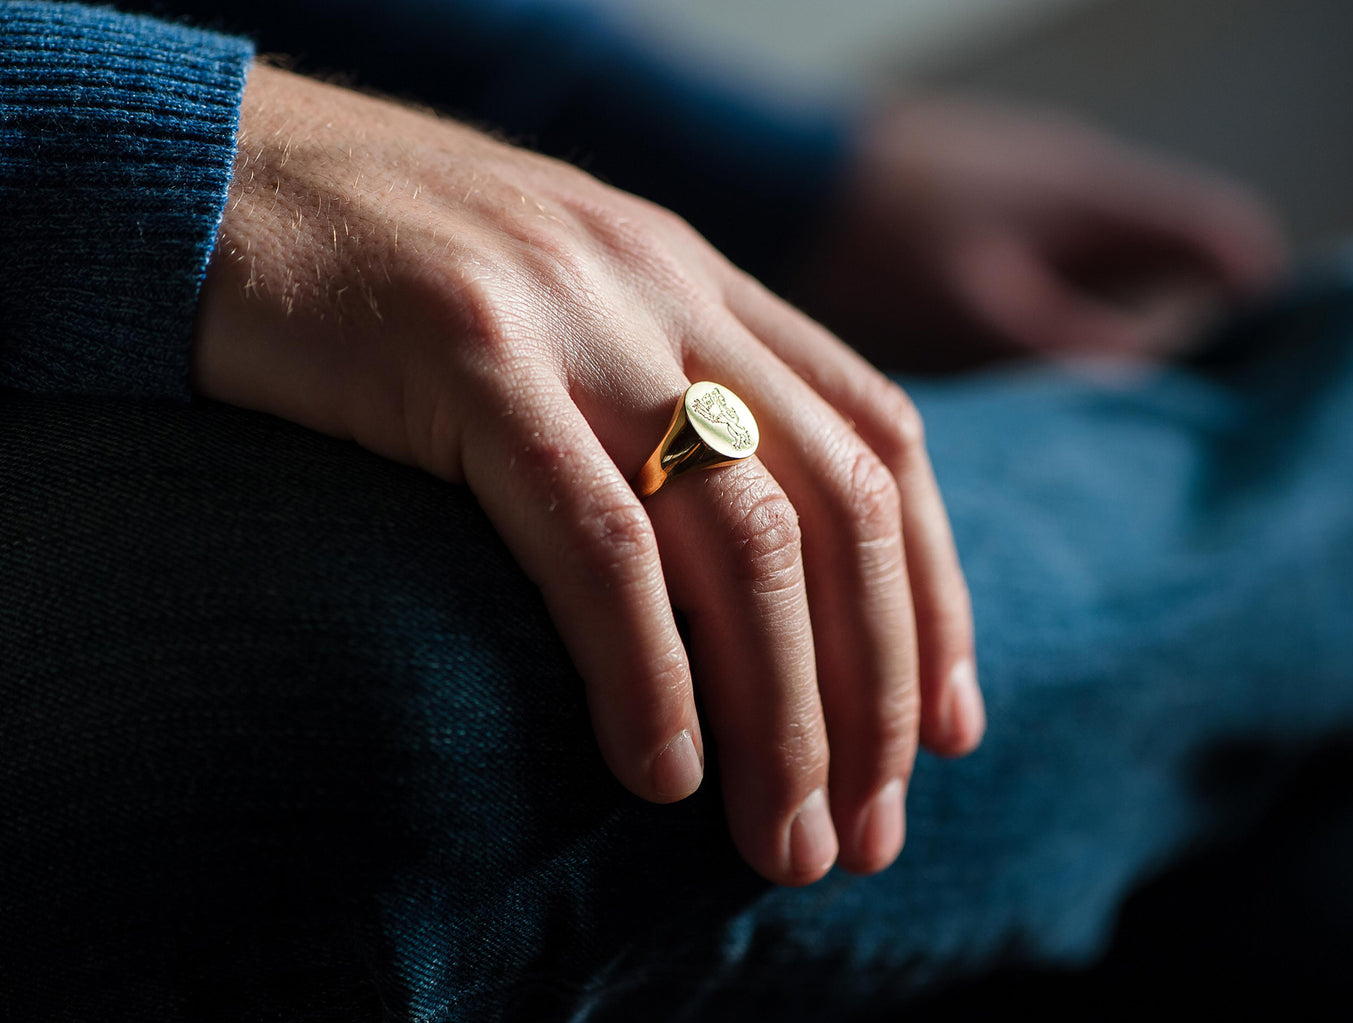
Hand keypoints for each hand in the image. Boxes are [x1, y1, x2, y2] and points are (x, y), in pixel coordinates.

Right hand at [193, 64, 982, 885]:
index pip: (879, 443)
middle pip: (839, 512)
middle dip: (877, 690)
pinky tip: (659, 774)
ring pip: (743, 541)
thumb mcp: (558, 304)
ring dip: (786, 713)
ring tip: (785, 841)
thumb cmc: (376, 263)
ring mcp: (573, 317)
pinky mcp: (464, 355)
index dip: (934, 595)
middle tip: (867, 831)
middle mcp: (665, 289)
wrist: (212, 168)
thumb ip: (654, 392)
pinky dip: (645, 670)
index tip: (946, 728)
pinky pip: (594, 539)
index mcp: (700, 280)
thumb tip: (728, 563)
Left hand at [795, 97, 1288, 369]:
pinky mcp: (988, 213)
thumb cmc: (881, 244)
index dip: (1257, 308)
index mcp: (1102, 200)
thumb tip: (1156, 391)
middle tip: (1170, 417)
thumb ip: (1081, 348)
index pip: (1228, 239)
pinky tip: (1036, 373)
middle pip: (1180, 256)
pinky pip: (1060, 265)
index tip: (1245, 387)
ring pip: (1117, 266)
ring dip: (1123, 325)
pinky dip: (1067, 314)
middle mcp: (1082, 185)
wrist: (783, 180)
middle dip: (1187, 330)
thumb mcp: (989, 315)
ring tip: (1100, 411)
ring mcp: (1034, 194)